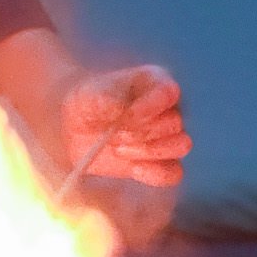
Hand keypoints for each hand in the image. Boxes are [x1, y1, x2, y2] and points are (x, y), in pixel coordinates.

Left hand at [61, 65, 188, 186]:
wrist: (76, 127)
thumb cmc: (87, 103)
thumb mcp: (90, 96)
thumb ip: (107, 100)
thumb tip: (124, 111)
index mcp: (155, 82)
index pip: (168, 92)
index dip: (149, 107)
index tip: (125, 117)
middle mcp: (169, 108)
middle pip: (174, 123)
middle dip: (142, 132)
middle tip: (112, 135)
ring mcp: (168, 136)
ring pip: (180, 145)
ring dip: (149, 151)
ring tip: (118, 149)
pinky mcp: (160, 162)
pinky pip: (173, 172)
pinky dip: (157, 174)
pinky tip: (134, 169)